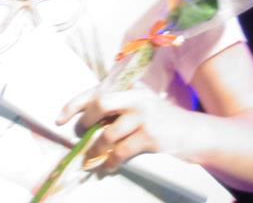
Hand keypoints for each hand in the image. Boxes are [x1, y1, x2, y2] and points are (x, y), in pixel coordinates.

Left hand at [56, 85, 192, 172]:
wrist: (193, 132)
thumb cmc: (159, 119)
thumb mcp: (139, 104)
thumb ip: (117, 107)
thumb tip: (86, 123)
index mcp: (130, 86)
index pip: (96, 90)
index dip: (74, 104)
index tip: (59, 119)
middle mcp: (136, 96)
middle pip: (101, 103)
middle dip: (86, 120)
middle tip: (82, 134)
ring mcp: (144, 116)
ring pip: (109, 133)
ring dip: (97, 148)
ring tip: (94, 157)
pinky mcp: (150, 136)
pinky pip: (121, 151)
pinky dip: (112, 161)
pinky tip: (109, 166)